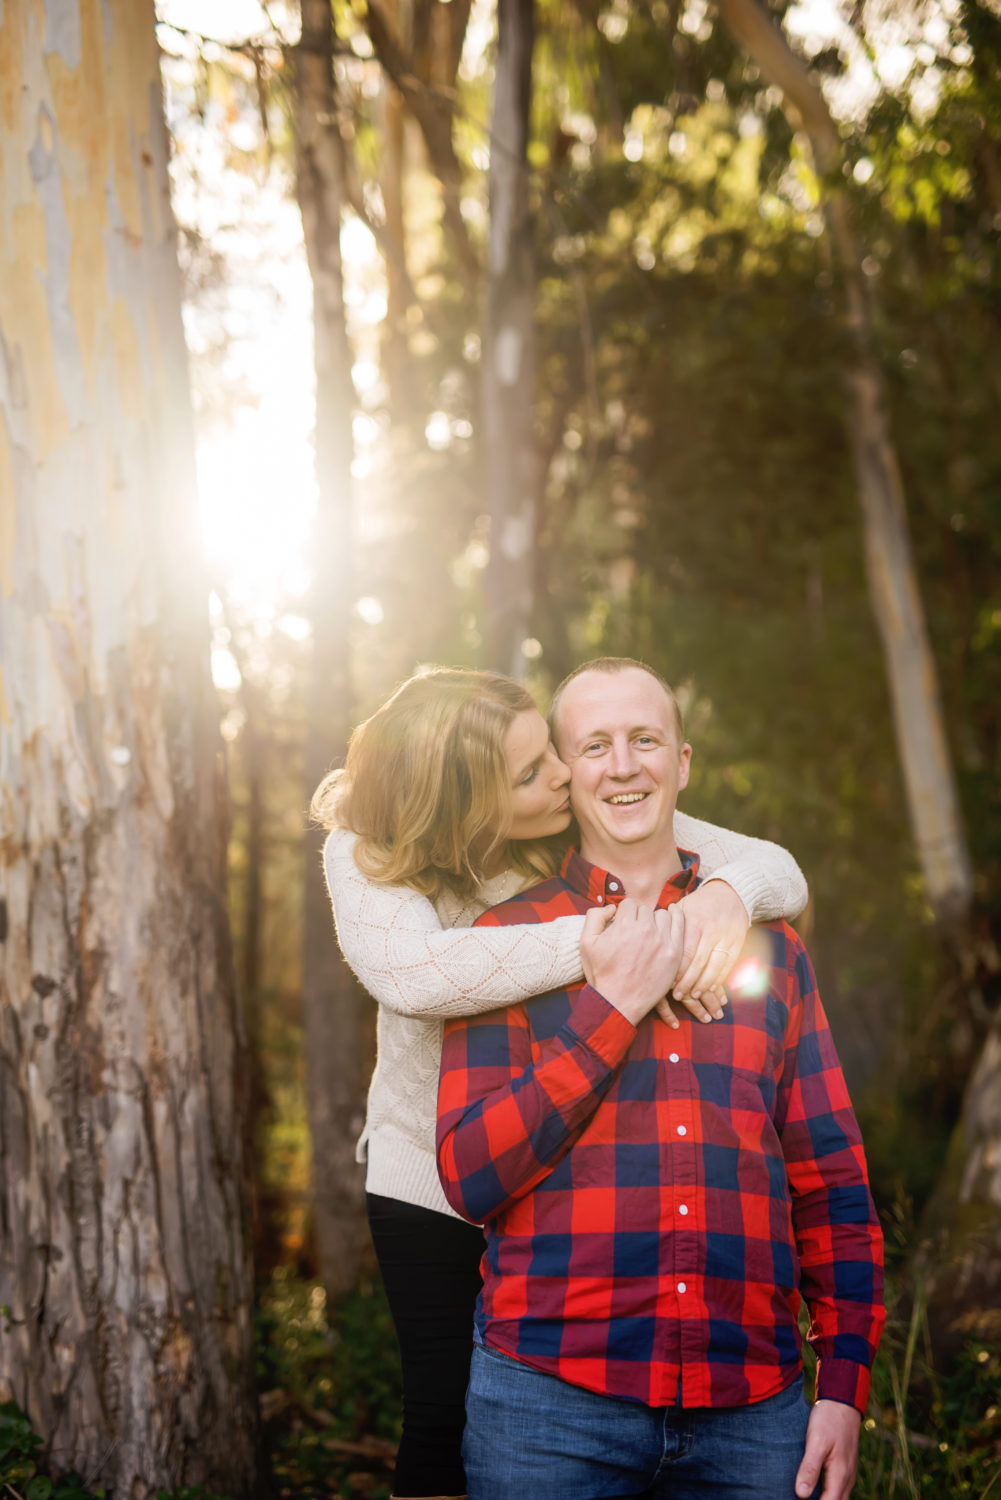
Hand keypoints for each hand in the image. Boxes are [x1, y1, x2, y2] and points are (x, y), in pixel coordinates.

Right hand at [580, 900, 683, 1026]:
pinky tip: (673, 917)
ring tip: (650, 932)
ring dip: (656, 920)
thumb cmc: (601, 974)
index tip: (624, 924)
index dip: (624, 913)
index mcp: (623, 924)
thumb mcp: (586, 943)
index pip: (628, 904)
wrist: (618, 1002)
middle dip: (639, 918)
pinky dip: (676, 918)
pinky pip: (680, 925)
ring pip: (663, 915)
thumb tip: (611, 907)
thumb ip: (594, 916)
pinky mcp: (675, 952)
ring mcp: (662, 941)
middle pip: (645, 910)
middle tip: (635, 933)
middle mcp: (644, 929)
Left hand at [670, 880, 749, 1018]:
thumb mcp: (683, 908)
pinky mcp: (738, 944)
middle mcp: (712, 931)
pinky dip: (720, 980)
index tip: (668, 983)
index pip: (685, 952)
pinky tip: (711, 990)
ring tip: (693, 996)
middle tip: (678, 995)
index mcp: (695, 922)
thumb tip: (651, 942)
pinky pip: (728, 966)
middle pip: (699, 963)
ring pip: (715, 967)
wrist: (731, 894)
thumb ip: (670, 925)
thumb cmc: (700, 904)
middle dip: (688, 982)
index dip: (677, 970)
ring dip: (704, 985)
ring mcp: (727, 938)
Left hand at [795, 1400, 860, 1499]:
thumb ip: (810, 1468)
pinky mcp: (844, 1466)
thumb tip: (801, 1494)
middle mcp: (847, 1478)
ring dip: (825, 1499)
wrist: (842, 1401)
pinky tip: (814, 1489)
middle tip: (798, 1498)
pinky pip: (838, 1488)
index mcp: (840, 1475)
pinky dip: (828, 1493)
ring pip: (839, 1497)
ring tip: (806, 1496)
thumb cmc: (828, 1420)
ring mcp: (848, 1473)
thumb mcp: (816, 1441)